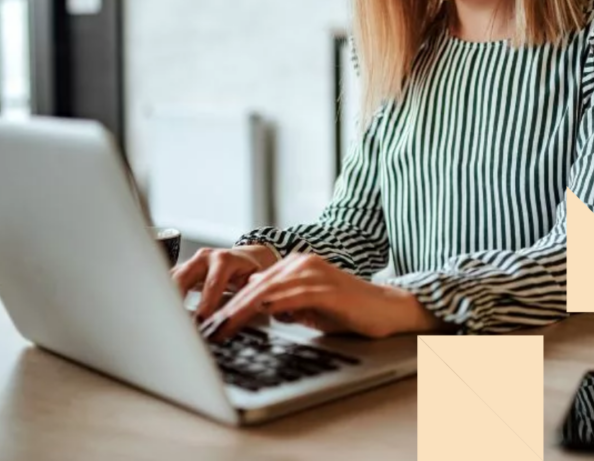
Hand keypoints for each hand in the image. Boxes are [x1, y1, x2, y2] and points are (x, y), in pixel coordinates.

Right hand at [171, 245, 277, 319]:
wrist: (244, 257)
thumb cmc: (250, 270)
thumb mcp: (257, 278)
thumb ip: (253, 289)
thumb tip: (257, 302)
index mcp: (224, 260)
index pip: (212, 283)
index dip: (206, 303)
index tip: (200, 321)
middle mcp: (205, 257)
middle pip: (183, 277)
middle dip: (176, 299)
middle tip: (174, 321)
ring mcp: (192, 262)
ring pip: (172, 278)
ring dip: (167, 298)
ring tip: (164, 319)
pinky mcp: (183, 269)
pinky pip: (169, 281)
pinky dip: (164, 296)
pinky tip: (162, 312)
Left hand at [204, 252, 441, 340]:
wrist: (387, 309)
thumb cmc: (349, 311)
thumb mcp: (310, 308)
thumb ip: (286, 304)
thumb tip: (262, 310)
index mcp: (296, 266)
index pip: (255, 284)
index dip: (230, 303)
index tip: (211, 322)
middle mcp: (302, 264)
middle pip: (256, 286)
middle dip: (228, 308)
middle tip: (206, 328)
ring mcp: (314, 273)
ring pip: (268, 290)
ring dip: (241, 310)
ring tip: (221, 327)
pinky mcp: (325, 288)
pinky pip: (291, 297)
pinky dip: (270, 307)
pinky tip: (254, 316)